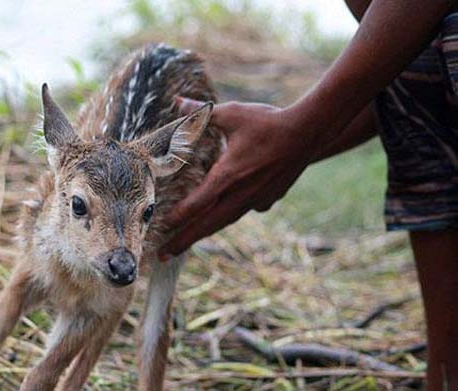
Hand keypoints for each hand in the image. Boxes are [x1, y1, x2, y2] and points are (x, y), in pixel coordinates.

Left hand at [159, 97, 315, 259]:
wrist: (308, 132)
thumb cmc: (267, 121)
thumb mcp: (231, 113)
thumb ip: (200, 113)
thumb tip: (177, 102)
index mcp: (228, 175)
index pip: (196, 204)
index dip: (178, 218)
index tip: (162, 228)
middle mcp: (240, 193)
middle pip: (206, 224)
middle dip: (183, 240)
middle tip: (163, 255)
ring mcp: (256, 199)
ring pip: (224, 221)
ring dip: (203, 233)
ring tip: (186, 242)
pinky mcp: (268, 198)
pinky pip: (245, 211)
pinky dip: (230, 216)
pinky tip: (225, 215)